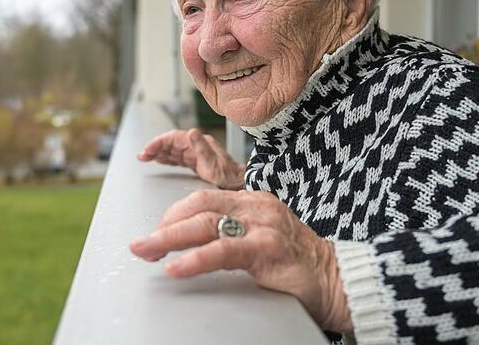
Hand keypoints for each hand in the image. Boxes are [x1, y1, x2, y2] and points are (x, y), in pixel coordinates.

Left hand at [129, 190, 352, 333]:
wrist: (339, 281)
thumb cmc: (300, 265)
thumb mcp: (263, 240)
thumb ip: (234, 235)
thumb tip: (194, 246)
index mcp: (254, 201)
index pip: (203, 197)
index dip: (173, 214)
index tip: (153, 233)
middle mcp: (257, 206)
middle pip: (198, 207)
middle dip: (163, 225)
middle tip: (139, 245)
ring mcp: (263, 225)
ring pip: (205, 224)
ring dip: (168, 238)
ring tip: (145, 251)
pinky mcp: (268, 249)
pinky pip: (223, 250)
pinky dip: (194, 258)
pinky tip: (176, 267)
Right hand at [137, 128, 244, 189]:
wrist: (239, 184)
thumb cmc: (228, 176)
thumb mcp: (213, 163)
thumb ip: (201, 147)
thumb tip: (190, 132)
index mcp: (198, 143)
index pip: (173, 138)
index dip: (158, 143)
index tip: (147, 151)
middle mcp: (196, 145)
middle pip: (170, 143)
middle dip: (154, 148)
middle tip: (141, 156)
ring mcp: (195, 153)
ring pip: (172, 150)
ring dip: (158, 153)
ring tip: (145, 158)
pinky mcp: (195, 162)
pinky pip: (176, 158)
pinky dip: (166, 158)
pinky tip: (159, 161)